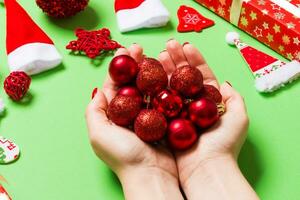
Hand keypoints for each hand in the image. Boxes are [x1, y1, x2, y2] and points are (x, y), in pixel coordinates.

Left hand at [85, 44, 182, 199]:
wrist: (152, 176)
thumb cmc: (124, 156)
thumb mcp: (99, 134)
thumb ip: (94, 111)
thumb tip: (97, 90)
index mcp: (113, 115)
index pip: (115, 85)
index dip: (119, 67)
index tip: (126, 50)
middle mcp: (130, 114)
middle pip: (132, 83)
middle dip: (136, 65)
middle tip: (141, 48)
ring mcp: (148, 117)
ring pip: (149, 89)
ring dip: (151, 72)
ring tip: (155, 55)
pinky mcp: (164, 121)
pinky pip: (163, 99)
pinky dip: (165, 86)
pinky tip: (168, 73)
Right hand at [158, 40, 255, 199]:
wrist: (205, 169)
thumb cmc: (224, 144)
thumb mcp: (239, 118)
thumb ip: (234, 98)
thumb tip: (225, 83)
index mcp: (210, 102)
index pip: (202, 75)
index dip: (194, 59)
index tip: (186, 45)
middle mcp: (193, 106)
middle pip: (184, 78)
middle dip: (177, 60)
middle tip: (168, 46)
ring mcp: (178, 112)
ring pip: (171, 86)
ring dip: (165, 70)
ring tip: (158, 55)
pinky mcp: (166, 121)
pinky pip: (160, 101)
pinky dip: (156, 88)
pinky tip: (151, 74)